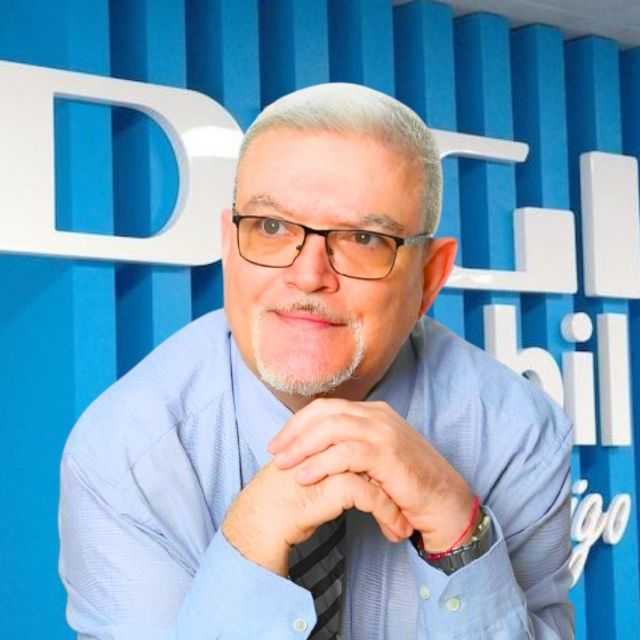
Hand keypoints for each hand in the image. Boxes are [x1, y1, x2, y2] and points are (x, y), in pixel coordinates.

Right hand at [222, 458, 413, 576]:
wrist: (263, 518)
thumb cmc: (284, 498)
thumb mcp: (313, 472)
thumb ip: (332, 461)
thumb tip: (362, 467)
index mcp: (326, 435)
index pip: (368, 443)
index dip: (385, 466)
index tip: (399, 488)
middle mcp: (332, 441)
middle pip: (377, 455)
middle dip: (397, 482)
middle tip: (409, 505)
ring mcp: (336, 458)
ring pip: (380, 475)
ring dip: (397, 501)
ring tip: (405, 524)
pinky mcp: (337, 482)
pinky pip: (373, 496)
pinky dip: (388, 515)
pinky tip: (395, 531)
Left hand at [268, 399, 477, 552]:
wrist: (446, 503)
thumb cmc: (408, 485)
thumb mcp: (375, 459)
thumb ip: (350, 449)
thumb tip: (314, 451)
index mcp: (374, 412)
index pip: (327, 407)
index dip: (298, 423)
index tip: (279, 442)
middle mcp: (379, 415)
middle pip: (325, 412)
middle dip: (294, 431)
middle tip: (274, 452)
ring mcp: (385, 432)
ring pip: (332, 428)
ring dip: (302, 446)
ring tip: (283, 465)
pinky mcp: (388, 454)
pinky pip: (346, 453)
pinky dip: (321, 463)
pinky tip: (305, 475)